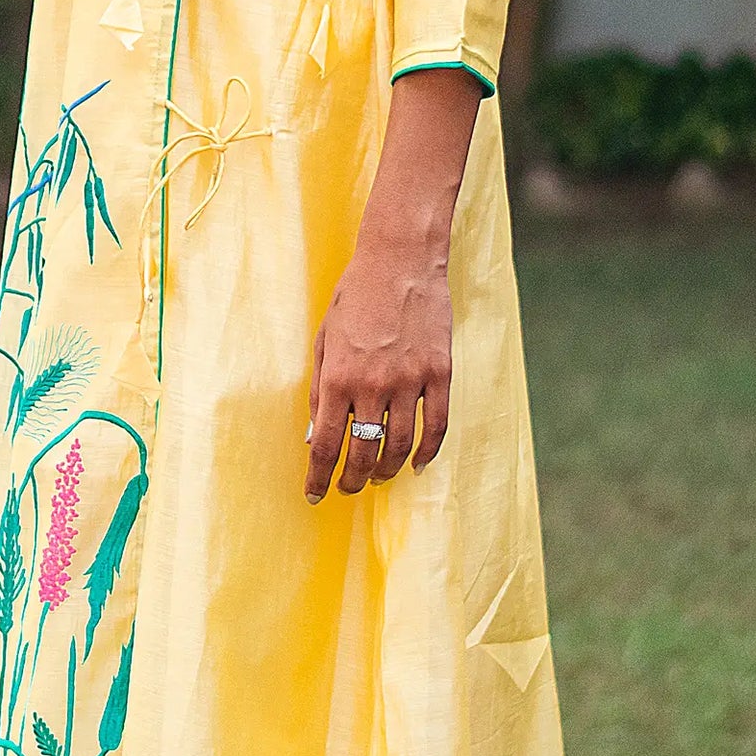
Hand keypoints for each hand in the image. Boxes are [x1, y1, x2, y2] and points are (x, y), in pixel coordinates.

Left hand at [304, 229, 453, 500]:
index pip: (326, 445)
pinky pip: (437, 425)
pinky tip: (418, 463)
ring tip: (378, 476)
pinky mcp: (440, 373)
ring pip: (401, 446)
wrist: (399, 261)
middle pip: (364, 452)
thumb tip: (317, 435)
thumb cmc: (354, 298)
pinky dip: (428, 452)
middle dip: (353, 479)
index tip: (315, 493)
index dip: (319, 476)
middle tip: (349, 488)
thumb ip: (321, 389)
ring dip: (387, 469)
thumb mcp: (324, 341)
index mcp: (339, 377)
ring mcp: (410, 380)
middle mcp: (373, 385)